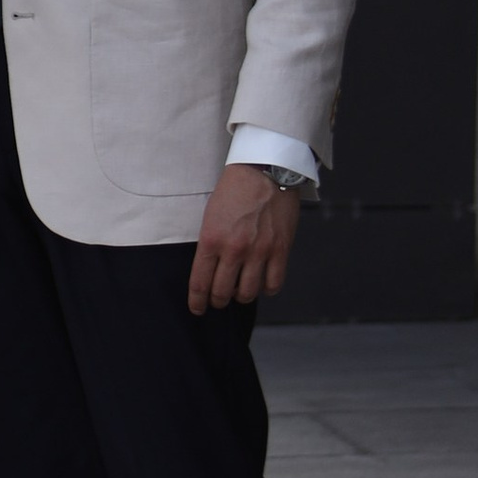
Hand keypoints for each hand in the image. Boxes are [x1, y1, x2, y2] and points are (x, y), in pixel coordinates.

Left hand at [189, 162, 302, 315]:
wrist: (264, 169)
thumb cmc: (235, 189)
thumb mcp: (210, 215)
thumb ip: (210, 243)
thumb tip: (210, 269)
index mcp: (211, 239)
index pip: (200, 282)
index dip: (197, 301)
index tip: (197, 309)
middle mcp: (234, 249)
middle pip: (222, 293)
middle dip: (217, 300)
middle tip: (218, 299)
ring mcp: (259, 251)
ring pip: (247, 294)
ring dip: (241, 297)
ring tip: (240, 291)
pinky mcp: (280, 250)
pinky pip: (273, 284)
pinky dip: (266, 289)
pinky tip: (262, 283)